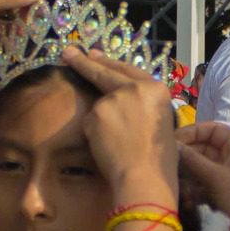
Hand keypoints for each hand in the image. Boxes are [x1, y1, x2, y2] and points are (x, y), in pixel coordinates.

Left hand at [60, 48, 179, 198]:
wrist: (144, 177)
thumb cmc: (159, 161)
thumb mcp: (160, 124)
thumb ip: (143, 107)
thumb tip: (125, 104)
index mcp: (156, 89)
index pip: (128, 70)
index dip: (110, 63)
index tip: (95, 56)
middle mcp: (135, 88)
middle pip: (105, 71)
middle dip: (85, 61)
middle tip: (69, 53)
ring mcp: (113, 99)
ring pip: (98, 105)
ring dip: (100, 121)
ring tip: (113, 144)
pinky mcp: (96, 113)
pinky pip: (90, 123)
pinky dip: (94, 134)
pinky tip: (106, 148)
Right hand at [176, 121, 229, 230]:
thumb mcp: (216, 177)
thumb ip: (192, 159)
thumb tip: (172, 144)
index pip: (213, 130)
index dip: (192, 132)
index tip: (172, 140)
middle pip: (204, 149)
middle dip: (187, 156)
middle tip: (167, 162)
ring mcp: (228, 177)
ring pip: (201, 168)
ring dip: (188, 174)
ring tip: (176, 181)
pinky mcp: (222, 193)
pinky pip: (203, 183)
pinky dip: (193, 188)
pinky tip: (184, 196)